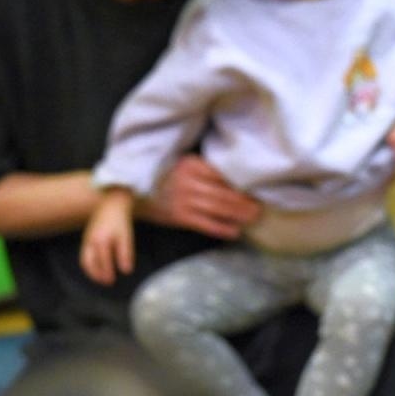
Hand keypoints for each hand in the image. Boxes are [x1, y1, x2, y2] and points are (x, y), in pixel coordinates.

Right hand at [80, 189, 135, 284]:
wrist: (111, 203)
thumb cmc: (120, 220)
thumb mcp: (126, 237)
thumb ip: (125, 254)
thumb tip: (126, 271)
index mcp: (101, 241)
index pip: (102, 262)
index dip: (106, 273)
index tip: (112, 281)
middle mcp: (91, 241)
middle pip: (89, 263)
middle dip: (96, 275)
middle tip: (106, 282)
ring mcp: (87, 239)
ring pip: (85, 260)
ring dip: (91, 271)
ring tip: (101, 278)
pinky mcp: (87, 238)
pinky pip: (84, 255)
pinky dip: (89, 264)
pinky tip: (98, 267)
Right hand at [137, 154, 259, 239]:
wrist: (135, 194)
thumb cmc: (163, 179)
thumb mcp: (182, 166)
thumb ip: (203, 170)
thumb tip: (233, 179)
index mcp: (191, 164)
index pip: (222, 173)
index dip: (240, 182)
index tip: (256, 187)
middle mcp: (188, 181)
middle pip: (224, 192)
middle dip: (244, 201)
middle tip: (260, 206)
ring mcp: (184, 200)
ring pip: (218, 208)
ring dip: (238, 214)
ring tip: (253, 217)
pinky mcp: (180, 217)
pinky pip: (207, 224)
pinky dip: (223, 229)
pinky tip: (235, 231)